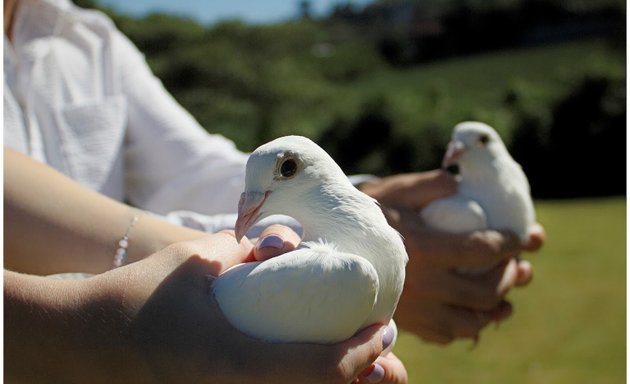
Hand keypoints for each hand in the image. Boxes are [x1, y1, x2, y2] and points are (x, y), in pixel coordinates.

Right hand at [95, 231, 403, 382]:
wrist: (82, 343)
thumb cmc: (134, 298)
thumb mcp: (195, 261)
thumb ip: (244, 250)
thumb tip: (281, 243)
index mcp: (237, 363)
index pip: (324, 370)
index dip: (365, 351)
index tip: (384, 326)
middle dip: (363, 376)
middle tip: (382, 347)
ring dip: (336, 383)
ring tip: (361, 361)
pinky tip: (310, 365)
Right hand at [359, 170, 545, 343]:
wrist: (328, 243)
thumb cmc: (365, 213)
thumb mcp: (396, 190)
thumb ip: (432, 186)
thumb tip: (464, 184)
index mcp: (424, 248)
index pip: (483, 250)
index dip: (512, 243)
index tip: (525, 236)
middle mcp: (423, 284)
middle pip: (485, 292)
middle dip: (511, 277)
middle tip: (521, 266)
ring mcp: (415, 309)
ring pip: (470, 322)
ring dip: (495, 309)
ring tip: (507, 299)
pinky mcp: (406, 323)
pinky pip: (446, 335)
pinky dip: (466, 327)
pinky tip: (473, 315)